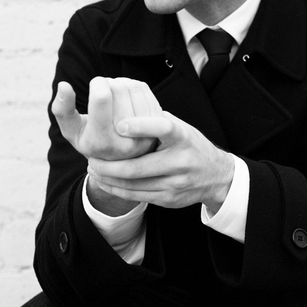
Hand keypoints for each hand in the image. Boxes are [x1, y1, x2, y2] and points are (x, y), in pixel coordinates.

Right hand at [52, 76, 162, 215]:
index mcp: (101, 143)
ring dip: (120, 82)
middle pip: (118, 89)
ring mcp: (146, 133)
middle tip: (103, 89)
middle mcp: (126, 141)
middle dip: (108, 83)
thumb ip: (62, 110)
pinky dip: (133, 85)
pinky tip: (126, 95)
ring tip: (113, 93)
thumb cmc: (92, 139)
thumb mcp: (72, 131)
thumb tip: (63, 85)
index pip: (102, 98)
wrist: (122, 158)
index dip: (97, 83)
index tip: (94, 85)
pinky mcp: (158, 124)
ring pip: (132, 86)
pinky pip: (144, 89)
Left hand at [87, 112, 234, 212]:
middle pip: (139, 167)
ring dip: (109, 179)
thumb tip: (123, 108)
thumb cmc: (190, 145)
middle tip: (91, 158)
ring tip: (94, 170)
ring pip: (134, 185)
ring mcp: (175, 183)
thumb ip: (156, 122)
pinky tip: (106, 182)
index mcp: (183, 137)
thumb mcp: (180, 127)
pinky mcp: (169, 199)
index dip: (142, 126)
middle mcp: (181, 161)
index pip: (164, 128)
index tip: (119, 124)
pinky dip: (118, 190)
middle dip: (110, 165)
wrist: (215, 176)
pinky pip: (138, 196)